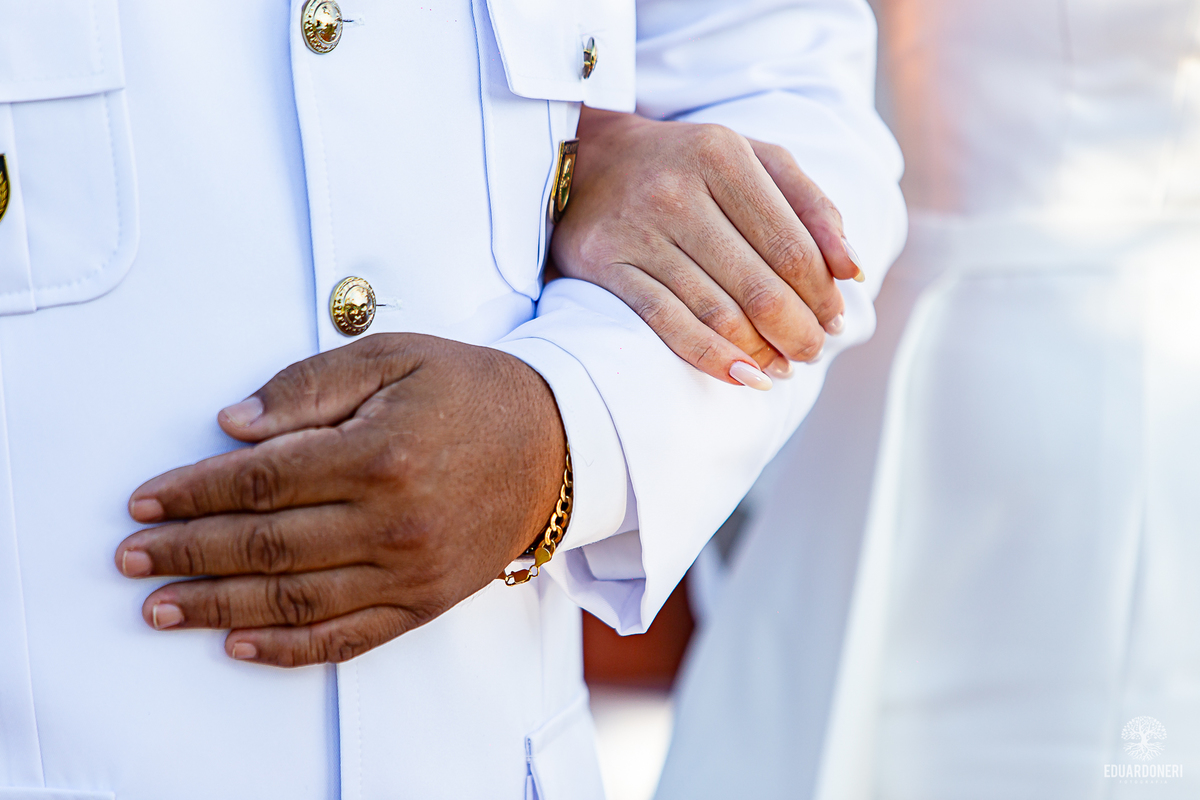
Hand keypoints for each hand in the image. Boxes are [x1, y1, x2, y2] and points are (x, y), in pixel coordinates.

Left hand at [115, 334, 565, 666]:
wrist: (555, 446)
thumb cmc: (470, 393)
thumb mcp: (395, 357)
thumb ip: (310, 384)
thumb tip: (233, 426)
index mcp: (378, 453)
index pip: (260, 482)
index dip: (192, 494)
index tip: (144, 503)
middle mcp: (391, 521)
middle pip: (264, 545)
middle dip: (186, 553)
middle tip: (131, 560)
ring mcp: (409, 570)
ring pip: (294, 599)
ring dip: (218, 606)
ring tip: (162, 609)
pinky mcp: (425, 601)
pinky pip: (347, 637)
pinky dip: (288, 648)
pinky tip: (239, 644)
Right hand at [552, 107, 863, 388]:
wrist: (585, 160)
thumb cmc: (685, 164)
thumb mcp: (751, 159)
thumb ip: (808, 204)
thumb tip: (852, 269)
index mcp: (723, 155)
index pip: (792, 246)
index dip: (821, 294)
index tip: (834, 320)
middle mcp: (678, 190)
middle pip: (759, 285)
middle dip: (797, 331)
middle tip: (811, 352)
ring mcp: (638, 229)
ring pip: (717, 311)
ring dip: (760, 352)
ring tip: (781, 368)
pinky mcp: (605, 263)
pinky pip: (666, 322)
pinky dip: (710, 357)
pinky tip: (742, 376)